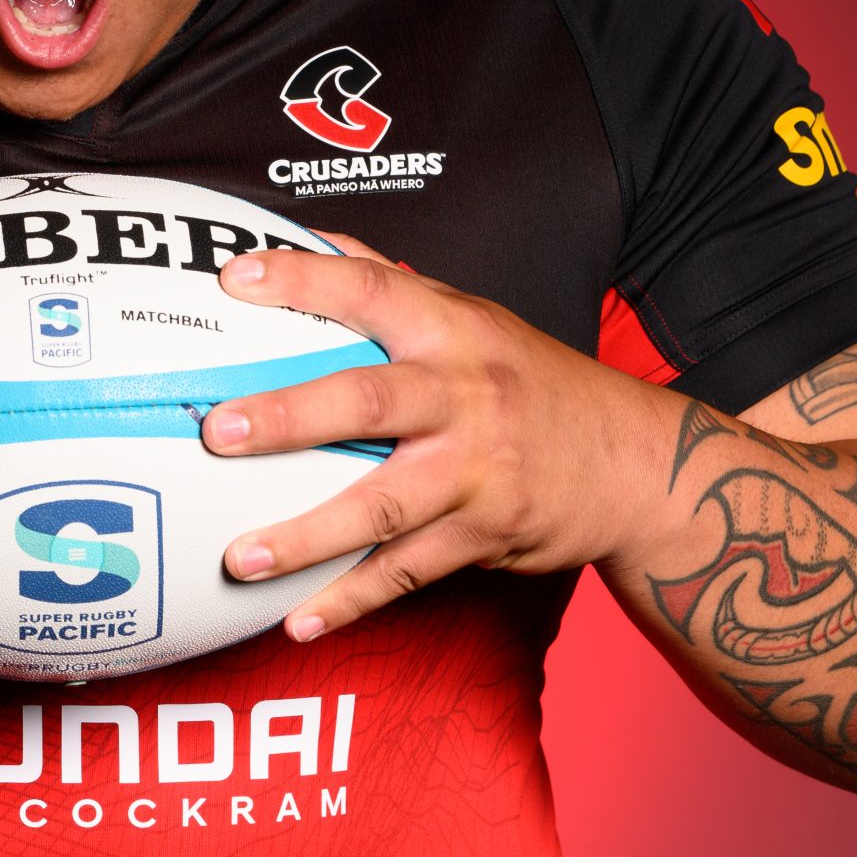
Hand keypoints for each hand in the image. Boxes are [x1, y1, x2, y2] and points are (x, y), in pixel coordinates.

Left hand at [202, 233, 672, 639]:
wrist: (635, 465)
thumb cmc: (533, 381)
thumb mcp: (473, 315)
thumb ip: (390, 281)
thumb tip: (307, 237)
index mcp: (453, 330)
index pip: (370, 288)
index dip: (302, 280)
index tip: (232, 278)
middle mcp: (465, 396)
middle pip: (369, 402)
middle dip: (292, 417)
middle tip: (220, 432)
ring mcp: (475, 471)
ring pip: (384, 505)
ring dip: (307, 536)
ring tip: (238, 558)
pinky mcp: (485, 534)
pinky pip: (406, 572)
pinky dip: (351, 599)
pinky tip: (299, 619)